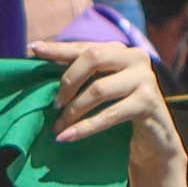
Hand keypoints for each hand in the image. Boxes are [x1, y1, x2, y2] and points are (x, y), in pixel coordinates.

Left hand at [37, 40, 181, 168]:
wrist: (154, 140)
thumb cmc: (120, 112)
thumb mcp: (100, 89)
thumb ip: (80, 76)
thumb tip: (40, 61)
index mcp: (121, 50)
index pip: (84, 46)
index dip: (58, 49)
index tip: (33, 49)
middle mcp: (136, 57)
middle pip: (93, 57)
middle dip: (68, 81)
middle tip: (54, 104)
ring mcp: (145, 78)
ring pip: (98, 88)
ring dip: (73, 110)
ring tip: (57, 126)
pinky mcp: (148, 102)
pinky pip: (109, 114)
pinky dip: (85, 127)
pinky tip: (66, 137)